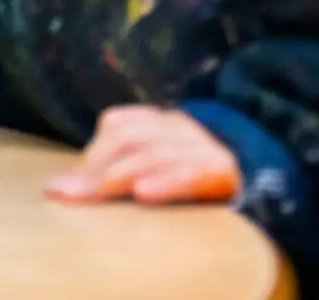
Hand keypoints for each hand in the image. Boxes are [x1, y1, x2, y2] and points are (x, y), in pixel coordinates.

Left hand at [46, 106, 240, 205]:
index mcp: (160, 121)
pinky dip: (166, 182)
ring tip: (95, 195)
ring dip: (121, 175)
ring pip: (155, 154)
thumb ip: (115, 171)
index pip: (118, 124)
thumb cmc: (193, 176)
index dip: (92, 153)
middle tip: (68, 196)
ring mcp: (202, 146)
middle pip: (130, 140)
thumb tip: (56, 188)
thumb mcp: (155, 166)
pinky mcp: (224, 171)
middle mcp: (179, 127)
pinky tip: (144, 194)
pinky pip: (191, 173)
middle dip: (95, 168)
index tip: (65, 188)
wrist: (262, 175)